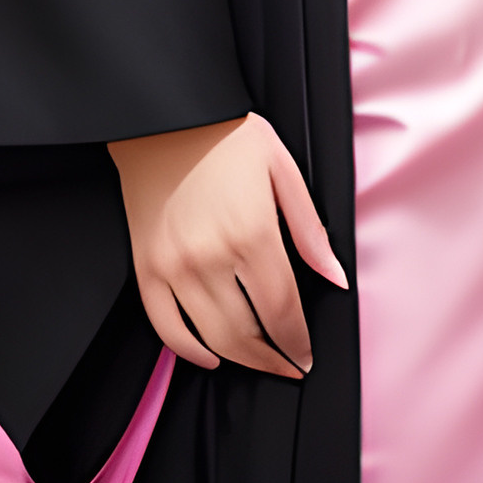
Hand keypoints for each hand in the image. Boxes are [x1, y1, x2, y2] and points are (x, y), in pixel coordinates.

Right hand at [107, 112, 347, 377]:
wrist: (165, 117)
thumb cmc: (227, 137)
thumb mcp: (283, 170)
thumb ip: (309, 230)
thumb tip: (336, 277)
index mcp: (252, 233)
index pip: (282, 309)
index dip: (297, 341)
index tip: (305, 355)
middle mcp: (211, 258)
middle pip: (246, 333)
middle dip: (272, 358)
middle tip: (287, 366)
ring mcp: (173, 268)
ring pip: (209, 338)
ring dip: (238, 358)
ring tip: (257, 359)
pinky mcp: (146, 269)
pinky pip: (165, 326)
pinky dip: (187, 350)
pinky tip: (209, 354)